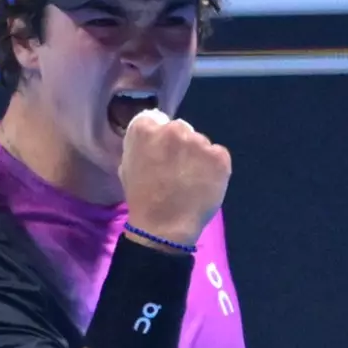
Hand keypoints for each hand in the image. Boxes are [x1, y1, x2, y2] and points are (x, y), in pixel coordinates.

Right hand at [119, 109, 231, 247]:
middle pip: (180, 129)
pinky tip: (204, 183)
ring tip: (190, 180)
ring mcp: (199, 142)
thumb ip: (140, 146)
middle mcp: (174, 129)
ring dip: (197, 156)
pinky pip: (217, 155)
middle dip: (179, 145)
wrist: (164, 227)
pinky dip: (213, 167)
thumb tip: (153, 139)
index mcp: (145, 129)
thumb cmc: (141, 199)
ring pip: (200, 143)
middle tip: (176, 169)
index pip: (155, 120)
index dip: (158, 137)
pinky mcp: (219, 156)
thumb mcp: (127, 166)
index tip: (160, 154)